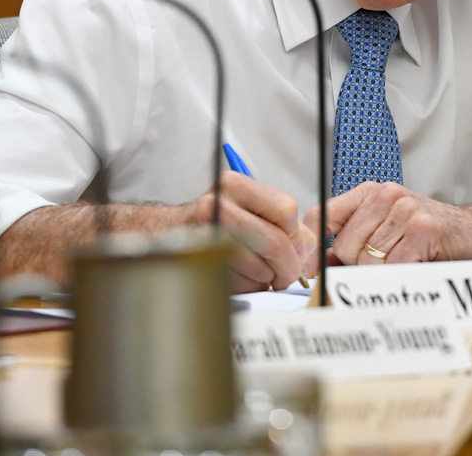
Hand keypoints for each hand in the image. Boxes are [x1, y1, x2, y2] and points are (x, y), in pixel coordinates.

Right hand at [187, 171, 317, 291]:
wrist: (164, 235)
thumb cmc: (211, 224)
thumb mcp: (245, 210)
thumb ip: (281, 225)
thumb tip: (307, 248)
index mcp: (235, 185)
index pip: (285, 209)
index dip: (296, 236)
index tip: (296, 250)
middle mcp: (218, 203)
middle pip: (275, 240)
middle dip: (288, 266)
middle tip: (286, 276)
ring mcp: (206, 232)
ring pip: (259, 266)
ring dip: (264, 279)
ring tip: (256, 273)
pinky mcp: (200, 261)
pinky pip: (239, 282)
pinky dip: (246, 287)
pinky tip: (238, 277)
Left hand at [303, 181, 471, 269]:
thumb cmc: (432, 234)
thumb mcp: (387, 229)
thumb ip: (354, 243)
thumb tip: (317, 267)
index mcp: (372, 192)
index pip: (323, 215)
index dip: (314, 247)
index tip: (312, 270)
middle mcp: (386, 195)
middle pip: (344, 247)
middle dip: (358, 268)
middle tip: (386, 267)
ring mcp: (405, 211)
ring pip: (368, 261)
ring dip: (384, 275)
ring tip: (406, 264)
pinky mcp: (423, 230)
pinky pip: (393, 268)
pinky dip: (400, 278)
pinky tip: (417, 267)